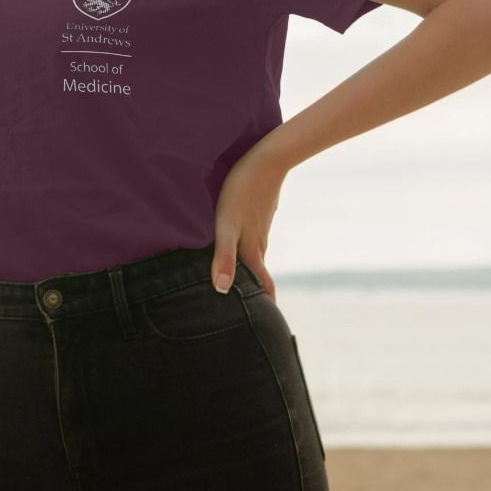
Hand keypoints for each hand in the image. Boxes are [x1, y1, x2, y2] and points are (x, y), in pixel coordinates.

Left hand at [210, 141, 286, 303]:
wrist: (267, 159)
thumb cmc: (240, 192)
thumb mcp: (226, 226)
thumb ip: (223, 257)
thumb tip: (221, 291)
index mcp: (252, 252)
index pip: (263, 289)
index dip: (265, 309)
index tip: (268, 331)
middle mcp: (259, 244)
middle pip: (260, 276)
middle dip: (258, 296)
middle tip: (255, 316)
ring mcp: (260, 228)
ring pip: (257, 258)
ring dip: (253, 275)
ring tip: (244, 287)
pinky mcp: (258, 213)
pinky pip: (255, 240)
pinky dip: (250, 254)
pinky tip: (242, 249)